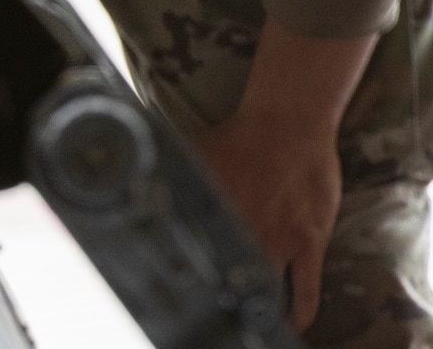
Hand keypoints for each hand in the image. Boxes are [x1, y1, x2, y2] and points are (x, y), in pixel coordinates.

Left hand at [191, 19, 375, 331]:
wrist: (287, 123)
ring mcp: (279, 242)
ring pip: (266, 289)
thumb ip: (173, 175)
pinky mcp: (309, 243)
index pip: (193, 258)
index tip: (174, 289)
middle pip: (227, 279)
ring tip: (246, 320)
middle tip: (211, 311)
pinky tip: (291, 323)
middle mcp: (244, 233)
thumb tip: (137, 179)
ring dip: (254, 307)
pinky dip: (300, 310)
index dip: (183, 279)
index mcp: (213, 215)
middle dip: (217, 298)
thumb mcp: (194, 155)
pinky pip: (308, 287)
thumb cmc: (238, 134)